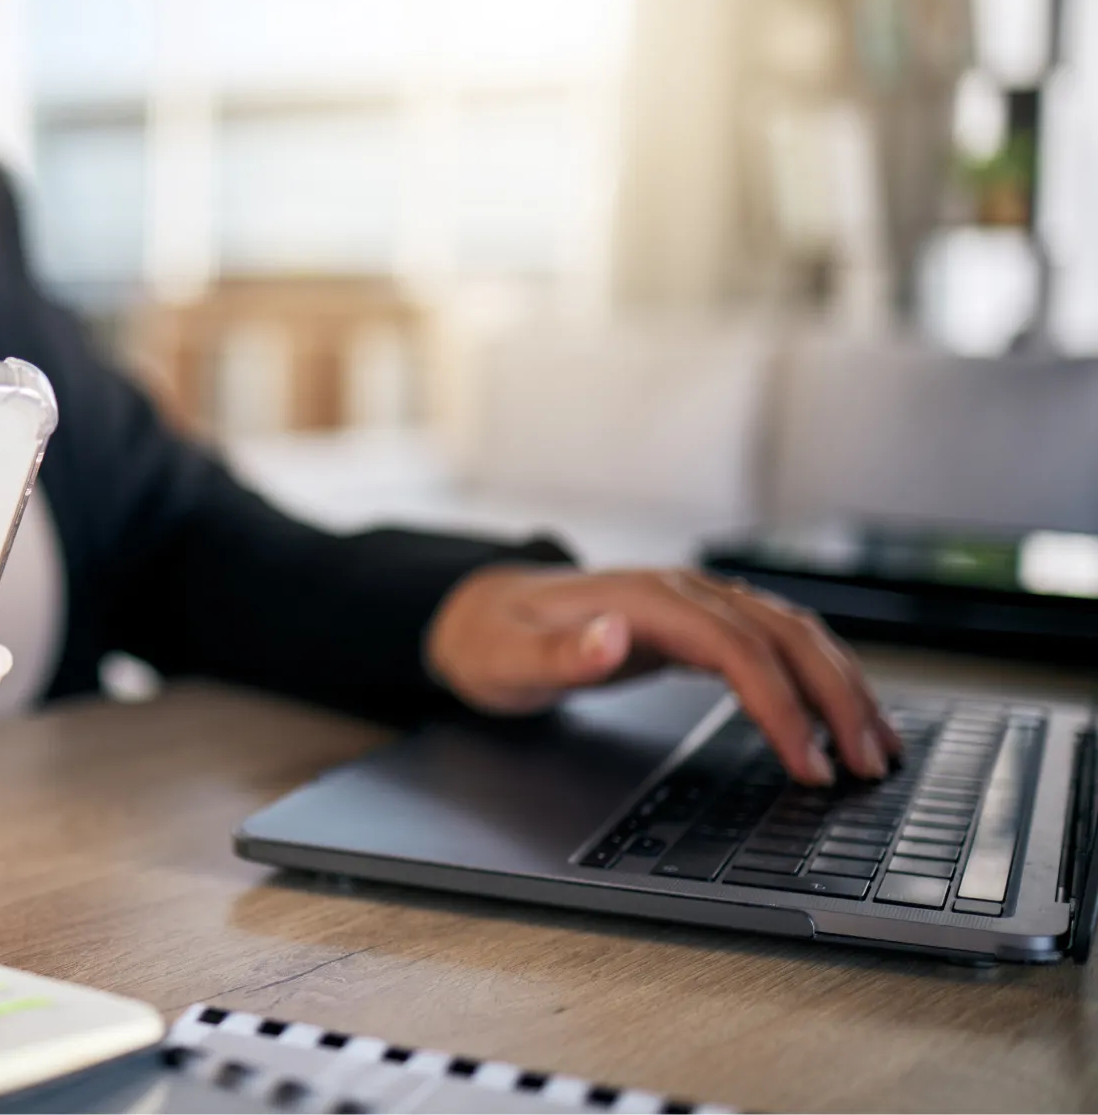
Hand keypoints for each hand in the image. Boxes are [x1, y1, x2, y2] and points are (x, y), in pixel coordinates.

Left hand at [427, 566, 903, 786]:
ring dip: (841, 685)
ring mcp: (692, 604)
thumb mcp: (507, 656)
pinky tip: (839, 715)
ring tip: (879, 746)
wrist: (478, 613)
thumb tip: (612, 637)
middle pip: (783, 635)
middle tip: (870, 765)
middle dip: (836, 697)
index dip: (779, 705)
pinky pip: (773, 644)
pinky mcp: (695, 625)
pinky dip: (816, 677)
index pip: (736, 648)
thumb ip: (560, 652)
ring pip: (791, 634)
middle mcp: (679, 593)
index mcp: (643, 598)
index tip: (808, 762)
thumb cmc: (491, 639)